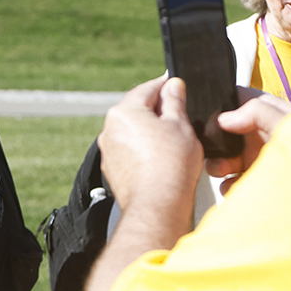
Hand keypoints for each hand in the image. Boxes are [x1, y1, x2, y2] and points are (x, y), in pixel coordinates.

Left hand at [97, 77, 202, 223]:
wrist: (157, 205)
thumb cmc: (170, 166)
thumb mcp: (180, 124)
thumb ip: (175, 101)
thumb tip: (173, 86)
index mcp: (124, 112)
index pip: (148, 88)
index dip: (166, 85)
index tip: (176, 85)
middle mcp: (110, 130)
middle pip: (137, 110)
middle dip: (158, 111)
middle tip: (181, 115)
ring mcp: (109, 151)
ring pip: (133, 132)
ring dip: (150, 132)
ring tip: (174, 141)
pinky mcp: (112, 170)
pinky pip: (129, 152)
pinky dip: (143, 151)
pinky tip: (161, 159)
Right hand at [206, 88, 290, 195]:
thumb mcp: (289, 122)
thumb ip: (258, 112)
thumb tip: (224, 119)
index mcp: (269, 114)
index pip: (238, 100)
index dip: (222, 105)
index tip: (214, 116)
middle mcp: (260, 136)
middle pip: (223, 133)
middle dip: (216, 142)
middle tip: (221, 150)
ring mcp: (256, 161)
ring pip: (222, 160)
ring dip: (219, 165)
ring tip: (228, 169)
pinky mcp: (255, 184)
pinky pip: (229, 184)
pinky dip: (228, 186)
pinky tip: (238, 185)